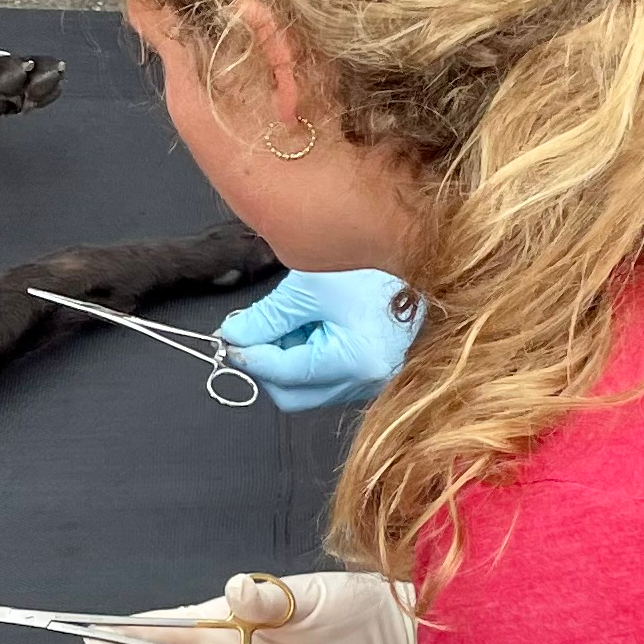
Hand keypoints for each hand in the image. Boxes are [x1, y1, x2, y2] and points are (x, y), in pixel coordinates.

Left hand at [215, 268, 421, 413]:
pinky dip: (309, 355)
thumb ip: (266, 318)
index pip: (286, 374)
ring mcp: (375, 378)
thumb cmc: (372, 262)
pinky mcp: (374, 369)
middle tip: (251, 333)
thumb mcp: (309, 287)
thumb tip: (235, 335)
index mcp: (358, 360)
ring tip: (293, 317)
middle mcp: (371, 378)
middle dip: (268, 365)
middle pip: (295, 394)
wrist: (414, 249)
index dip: (250, 357)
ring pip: (310, 388)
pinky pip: (328, 376)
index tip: (230, 341)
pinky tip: (311, 324)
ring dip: (289, 359)